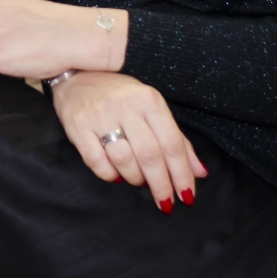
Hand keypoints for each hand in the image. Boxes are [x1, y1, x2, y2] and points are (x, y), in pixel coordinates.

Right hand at [52, 71, 206, 210]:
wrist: (76, 75)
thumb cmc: (120, 95)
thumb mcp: (152, 108)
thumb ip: (177, 138)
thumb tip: (199, 171)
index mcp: (149, 100)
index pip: (172, 144)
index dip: (182, 174)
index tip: (187, 196)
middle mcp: (125, 106)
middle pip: (150, 155)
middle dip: (161, 185)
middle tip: (165, 202)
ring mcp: (99, 115)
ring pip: (124, 160)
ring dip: (135, 178)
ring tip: (138, 181)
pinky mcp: (77, 125)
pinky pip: (96, 161)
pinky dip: (110, 175)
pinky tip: (116, 175)